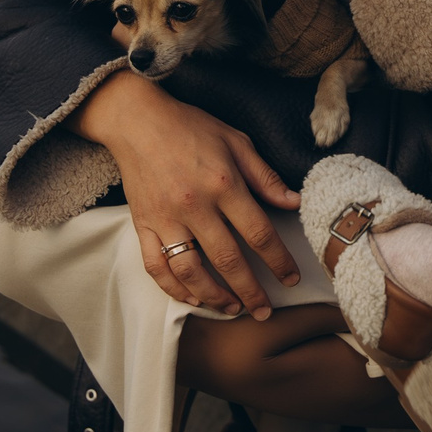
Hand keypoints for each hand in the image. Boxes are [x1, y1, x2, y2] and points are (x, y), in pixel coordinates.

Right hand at [71, 70, 300, 318]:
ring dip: (215, 296)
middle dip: (251, 291)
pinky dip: (175, 288)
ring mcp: (166, 218)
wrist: (137, 121)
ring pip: (191, 271)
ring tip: (233, 308)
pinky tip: (194, 297)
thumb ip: (265, 176)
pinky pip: (156, 266)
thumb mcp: (236, 142)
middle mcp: (195, 205)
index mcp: (223, 184)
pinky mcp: (143, 224)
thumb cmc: (190, 127)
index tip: (290, 279)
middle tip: (264, 311)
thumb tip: (293, 202)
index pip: (258, 233)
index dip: (279, 260)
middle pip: (228, 260)